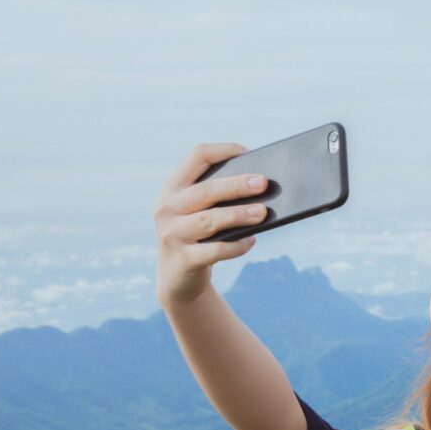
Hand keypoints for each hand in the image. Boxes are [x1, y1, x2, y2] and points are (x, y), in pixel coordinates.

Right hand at [154, 143, 268, 306]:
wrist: (177, 278)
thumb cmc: (198, 235)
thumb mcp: (200, 210)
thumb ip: (218, 196)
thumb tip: (258, 185)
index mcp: (173, 187)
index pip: (198, 156)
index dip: (224, 151)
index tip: (248, 153)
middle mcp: (167, 207)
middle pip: (206, 190)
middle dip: (236, 186)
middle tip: (263, 183)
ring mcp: (172, 234)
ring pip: (210, 220)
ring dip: (239, 215)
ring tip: (262, 213)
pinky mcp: (182, 259)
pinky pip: (214, 250)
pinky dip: (236, 246)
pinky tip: (251, 241)